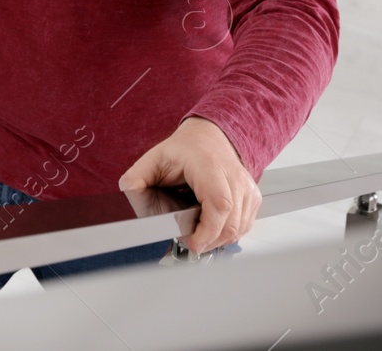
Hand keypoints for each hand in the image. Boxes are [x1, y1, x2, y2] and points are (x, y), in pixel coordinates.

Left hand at [119, 116, 260, 253]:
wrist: (207, 138)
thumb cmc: (183, 150)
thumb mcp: (153, 159)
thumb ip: (137, 177)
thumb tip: (128, 192)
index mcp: (209, 166)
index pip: (219, 204)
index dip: (208, 230)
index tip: (192, 243)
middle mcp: (234, 177)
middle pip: (231, 223)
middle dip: (207, 240)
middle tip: (187, 240)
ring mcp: (247, 188)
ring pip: (239, 229)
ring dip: (216, 238)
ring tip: (196, 231)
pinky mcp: (253, 198)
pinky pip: (244, 226)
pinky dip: (226, 233)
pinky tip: (210, 225)